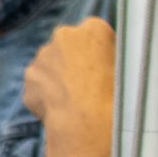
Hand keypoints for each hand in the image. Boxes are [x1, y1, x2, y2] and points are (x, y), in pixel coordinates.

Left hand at [22, 19, 117, 156]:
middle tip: (90, 84)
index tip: (106, 68)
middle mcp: (64, 35)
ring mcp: (42, 56)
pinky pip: (40, 83)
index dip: (102, 52)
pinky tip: (62, 108)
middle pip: (70, 45)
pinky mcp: (29, 78)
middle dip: (76, 60)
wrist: (86, 127)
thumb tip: (110, 59)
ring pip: (53, 63)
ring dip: (61, 76)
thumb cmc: (115, 98)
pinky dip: (48, 93)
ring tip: (76, 100)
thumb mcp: (127, 70)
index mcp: (93, 29)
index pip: (97, 33)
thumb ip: (114, 57)